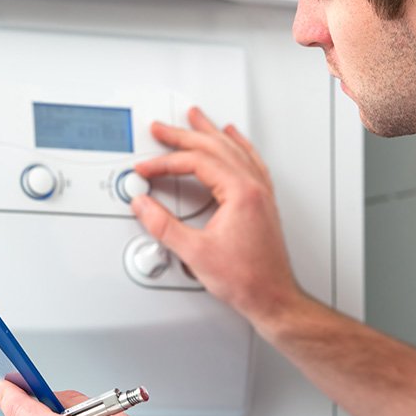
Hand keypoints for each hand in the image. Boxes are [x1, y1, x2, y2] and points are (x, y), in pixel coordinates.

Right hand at [132, 107, 300, 326]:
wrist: (273, 297)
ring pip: (234, 148)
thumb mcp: (195, 253)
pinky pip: (251, 160)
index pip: (196, 163)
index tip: (146, 169)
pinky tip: (234, 138)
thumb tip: (143, 205)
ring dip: (210, 132)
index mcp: (240, 192)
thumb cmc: (246, 280)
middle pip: (215, 147)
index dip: (166, 163)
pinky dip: (237, 145)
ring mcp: (261, 193)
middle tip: (161, 128)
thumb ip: (163, 226)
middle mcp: (254, 187)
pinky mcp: (263, 202)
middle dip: (184, 135)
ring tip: (195, 118)